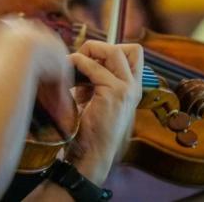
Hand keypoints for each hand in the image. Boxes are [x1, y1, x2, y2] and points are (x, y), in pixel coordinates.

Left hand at [64, 41, 142, 183]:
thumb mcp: (94, 99)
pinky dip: (78, 63)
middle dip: (101, 47)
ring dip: (90, 52)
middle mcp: (134, 88)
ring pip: (114, 51)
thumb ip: (94, 80)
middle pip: (129, 48)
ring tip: (73, 63)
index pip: (133, 54)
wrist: (90, 155)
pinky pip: (94, 67)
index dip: (111, 50)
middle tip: (81, 58)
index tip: (89, 60)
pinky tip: (68, 71)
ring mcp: (127, 90)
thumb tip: (80, 60)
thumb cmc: (89, 130)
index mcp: (132, 89)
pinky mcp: (115, 93)